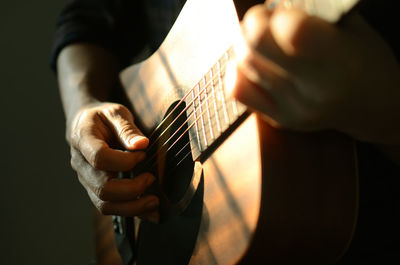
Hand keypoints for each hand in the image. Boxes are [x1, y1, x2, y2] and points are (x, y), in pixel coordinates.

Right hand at [68, 102, 159, 222]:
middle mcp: (81, 164)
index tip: (142, 155)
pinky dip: (132, 212)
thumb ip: (127, 129)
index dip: (125, 161)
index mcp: (83, 139)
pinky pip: (110, 208)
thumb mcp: (115, 112)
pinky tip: (150, 212)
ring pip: (105, 204)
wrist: (85, 124)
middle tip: (152, 178)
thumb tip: (142, 145)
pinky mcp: (95, 189)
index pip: (100, 158)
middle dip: (133, 189)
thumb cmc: (102, 117)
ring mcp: (87, 180)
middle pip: (103, 188)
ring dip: (133, 207)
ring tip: (155, 201)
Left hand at [231, 2, 399, 143]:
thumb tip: (273, 2)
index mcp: (340, 63)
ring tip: (264, 40)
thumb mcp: (351, 27)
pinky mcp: (278, 119)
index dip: (278, 13)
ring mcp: (293, 109)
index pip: (291, 31)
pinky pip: (237, 89)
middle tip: (265, 20)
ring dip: (245, 43)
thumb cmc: (364, 61)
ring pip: (244, 64)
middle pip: (255, 45)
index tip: (282, 11)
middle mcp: (312, 91)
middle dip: (253, 22)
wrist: (371, 107)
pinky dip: (238, 68)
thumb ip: (312, 12)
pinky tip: (255, 62)